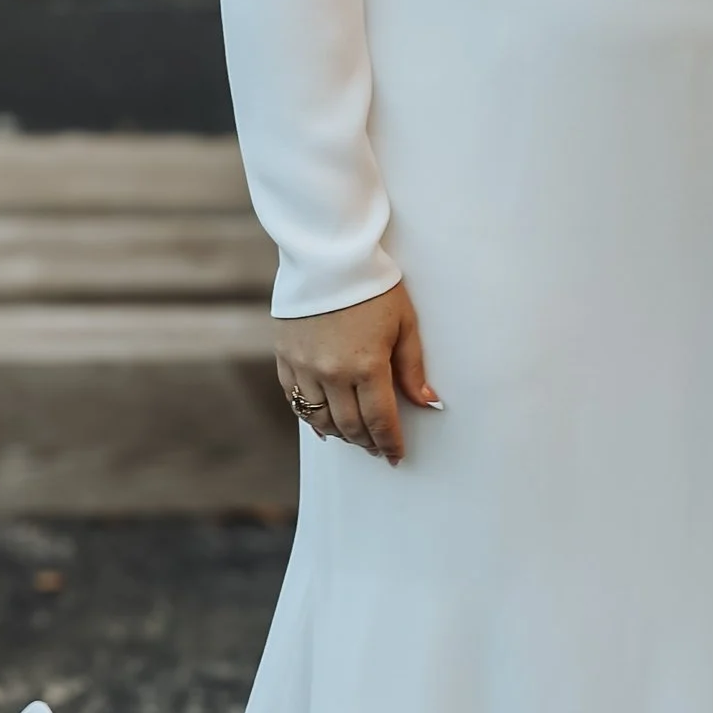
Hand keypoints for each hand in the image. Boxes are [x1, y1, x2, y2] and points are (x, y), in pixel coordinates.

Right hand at [273, 282, 441, 464]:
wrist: (327, 255)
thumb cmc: (373, 286)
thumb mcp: (404, 323)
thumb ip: (412, 367)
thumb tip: (426, 403)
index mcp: (366, 365)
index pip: (380, 420)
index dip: (390, 443)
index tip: (396, 457)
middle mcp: (332, 373)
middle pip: (350, 426)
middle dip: (367, 442)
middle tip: (377, 448)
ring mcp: (304, 366)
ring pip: (319, 419)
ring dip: (340, 433)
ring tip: (354, 436)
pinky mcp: (285, 356)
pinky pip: (294, 399)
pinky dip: (309, 416)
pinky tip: (322, 423)